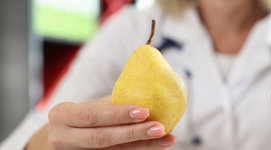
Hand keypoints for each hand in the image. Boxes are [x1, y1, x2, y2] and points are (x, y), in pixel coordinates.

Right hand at [27, 96, 174, 149]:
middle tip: (159, 127)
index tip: (145, 110)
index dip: (118, 114)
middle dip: (133, 134)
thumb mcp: (89, 106)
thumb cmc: (82, 116)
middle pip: (101, 138)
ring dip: (142, 145)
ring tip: (166, 139)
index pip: (92, 115)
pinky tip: (157, 145)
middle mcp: (62, 137)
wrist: (61, 136)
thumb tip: (150, 91)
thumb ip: (112, 103)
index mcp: (62, 115)